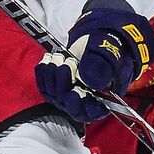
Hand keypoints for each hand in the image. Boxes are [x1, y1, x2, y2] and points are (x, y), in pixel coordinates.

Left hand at [35, 0, 153, 125]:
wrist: (97, 41)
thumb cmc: (109, 49)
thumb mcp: (111, 53)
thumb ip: (103, 66)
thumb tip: (90, 82)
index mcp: (104, 99)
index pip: (90, 112)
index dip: (81, 105)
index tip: (76, 93)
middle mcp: (84, 102)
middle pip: (68, 104)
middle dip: (64, 83)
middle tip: (69, 62)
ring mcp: (67, 96)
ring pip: (53, 94)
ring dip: (53, 74)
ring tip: (60, 57)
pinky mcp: (54, 88)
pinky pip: (43, 85)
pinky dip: (43, 71)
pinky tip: (49, 58)